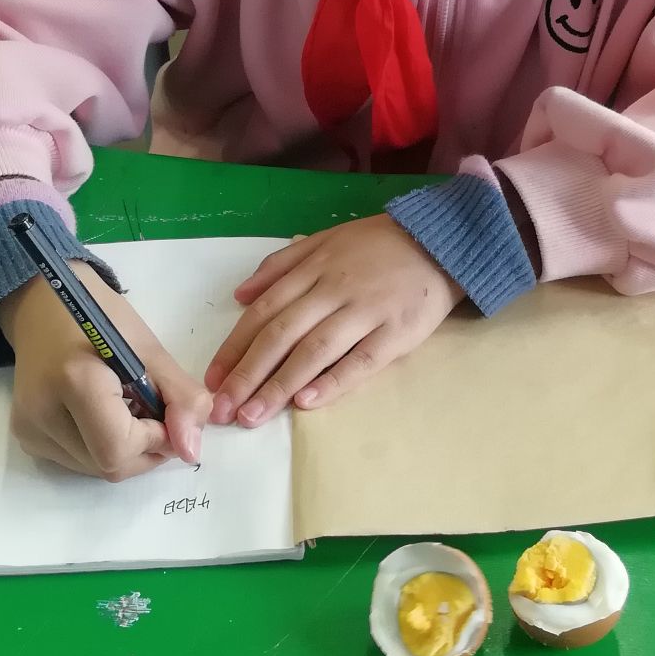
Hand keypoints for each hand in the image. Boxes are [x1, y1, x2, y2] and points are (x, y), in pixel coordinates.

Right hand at [0, 261, 211, 481]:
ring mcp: (30, 430)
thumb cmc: (99, 315)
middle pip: (109, 466)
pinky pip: (78, 461)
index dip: (156, 441)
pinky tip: (105, 414)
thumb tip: (191, 450)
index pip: (119, 448)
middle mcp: (42, 415)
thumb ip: (179, 397)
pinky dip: (103, 446)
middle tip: (156, 413)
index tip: (169, 414)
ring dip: (127, 450)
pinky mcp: (26, 437)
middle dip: (146, 449)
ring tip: (129, 408)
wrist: (41, 303)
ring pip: (96, 469)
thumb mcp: (149, 348)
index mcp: (74, 381)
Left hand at [204, 215, 464, 425]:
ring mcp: (366, 311)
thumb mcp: (326, 239)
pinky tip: (306, 403)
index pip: (265, 311)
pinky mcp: (397, 332)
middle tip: (223, 410)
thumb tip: (240, 296)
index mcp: (314, 268)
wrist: (441, 241)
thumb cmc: (378, 245)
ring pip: (314, 351)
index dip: (235, 346)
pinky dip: (332, 382)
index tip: (213, 380)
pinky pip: (361, 361)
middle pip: (281, 334)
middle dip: (247, 374)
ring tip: (253, 416)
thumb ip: (281, 265)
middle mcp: (334, 289)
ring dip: (279, 385)